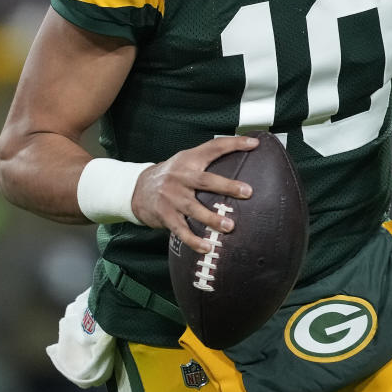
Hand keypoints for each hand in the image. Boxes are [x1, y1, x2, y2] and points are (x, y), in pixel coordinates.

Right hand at [132, 136, 256, 252]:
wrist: (137, 189)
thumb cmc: (171, 175)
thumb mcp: (185, 161)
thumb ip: (207, 159)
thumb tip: (241, 154)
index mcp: (189, 160)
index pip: (213, 147)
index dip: (234, 144)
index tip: (253, 143)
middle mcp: (180, 177)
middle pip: (205, 180)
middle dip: (227, 186)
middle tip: (247, 192)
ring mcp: (172, 197)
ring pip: (194, 208)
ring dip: (212, 218)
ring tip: (229, 227)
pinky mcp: (165, 215)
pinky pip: (181, 230)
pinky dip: (194, 240)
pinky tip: (207, 248)